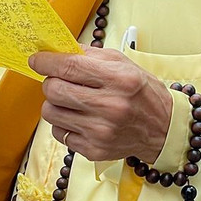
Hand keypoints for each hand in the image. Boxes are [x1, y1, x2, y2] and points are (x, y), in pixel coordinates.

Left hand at [31, 49, 174, 163]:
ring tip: (72, 100)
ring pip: (50, 113)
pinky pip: (58, 132)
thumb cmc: (143, 93)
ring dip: (56, 103)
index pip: (70, 66)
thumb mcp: (125, 65)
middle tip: (60, 80)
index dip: (47, 61)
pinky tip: (80, 118)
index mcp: (119, 79)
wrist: (163, 128)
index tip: (37, 59)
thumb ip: (91, 56)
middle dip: (51, 82)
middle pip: (54, 90)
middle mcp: (110, 106)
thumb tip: (58, 50)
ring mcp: (100, 131)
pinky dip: (63, 123)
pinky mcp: (93, 149)